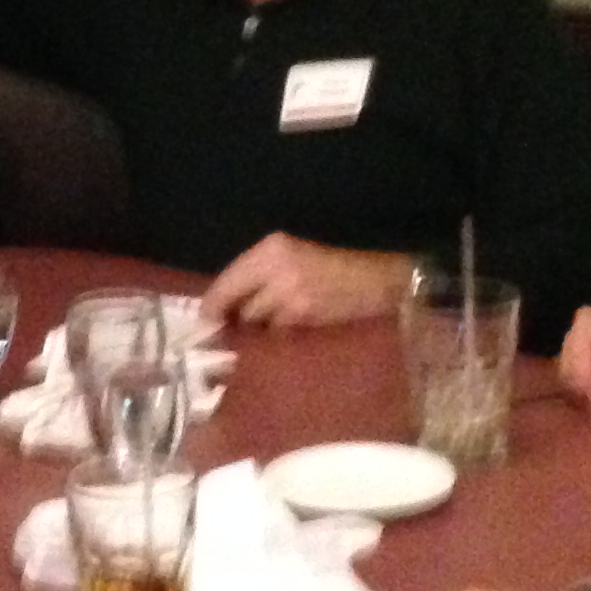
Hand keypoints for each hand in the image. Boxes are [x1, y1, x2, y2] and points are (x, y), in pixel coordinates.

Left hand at [198, 235, 411, 330]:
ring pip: (255, 324)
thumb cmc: (338, 271)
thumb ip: (259, 277)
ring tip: (270, 334)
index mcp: (271, 248)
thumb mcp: (294, 260)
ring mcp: (291, 293)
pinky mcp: (306, 316)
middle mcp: (276, 267)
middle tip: (232, 335)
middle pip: (236, 305)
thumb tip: (222, 308)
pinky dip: (278, 341)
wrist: (385, 282)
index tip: (204, 323)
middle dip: (233, 322)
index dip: (211, 306)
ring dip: (258, 334)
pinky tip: (289, 338)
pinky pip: (277, 336)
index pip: (226, 282)